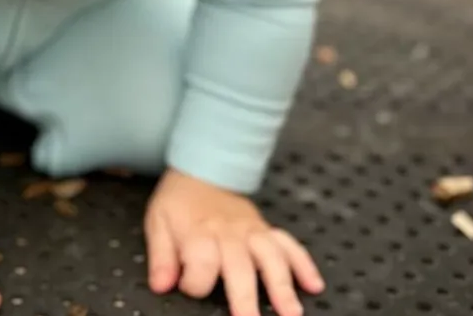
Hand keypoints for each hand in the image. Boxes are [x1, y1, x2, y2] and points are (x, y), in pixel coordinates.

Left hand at [144, 168, 323, 315]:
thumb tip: (160, 286)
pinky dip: (304, 263)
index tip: (187, 287)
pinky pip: (290, 244)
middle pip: (239, 266)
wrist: (201, 171)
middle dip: (245, 296)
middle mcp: (230, 233)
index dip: (194, 282)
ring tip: (291, 312)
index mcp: (200, 233)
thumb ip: (161, 256)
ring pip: (271, 257)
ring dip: (282, 285)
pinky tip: (314, 285)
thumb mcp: (159, 222)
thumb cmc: (179, 203)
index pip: (200, 263)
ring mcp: (252, 232)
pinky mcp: (267, 230)